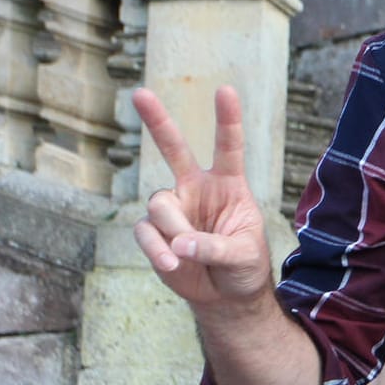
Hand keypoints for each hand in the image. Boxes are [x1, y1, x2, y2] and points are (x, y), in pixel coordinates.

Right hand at [130, 86, 275, 310]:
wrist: (225, 294)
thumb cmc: (244, 265)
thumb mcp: (243, 255)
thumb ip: (216, 247)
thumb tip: (181, 244)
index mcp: (228, 184)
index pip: (228, 147)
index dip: (227, 120)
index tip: (225, 90)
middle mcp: (196, 188)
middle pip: (173, 149)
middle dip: (156, 121)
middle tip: (140, 93)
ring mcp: (173, 208)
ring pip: (160, 204)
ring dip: (175, 231)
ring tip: (188, 254)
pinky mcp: (154, 232)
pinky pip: (146, 232)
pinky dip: (157, 250)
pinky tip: (172, 265)